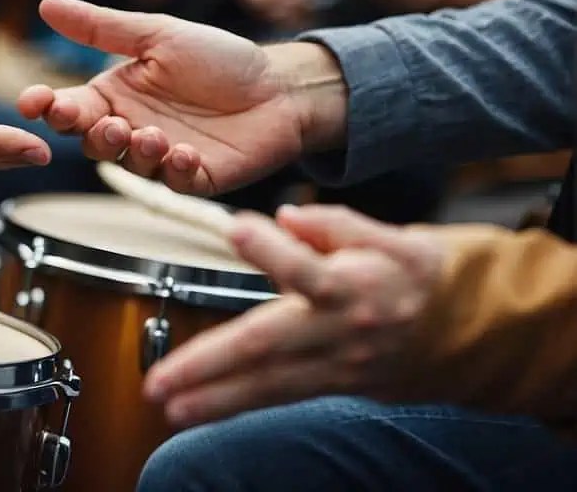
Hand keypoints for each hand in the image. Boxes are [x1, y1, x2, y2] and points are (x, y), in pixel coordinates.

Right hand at [17, 0, 315, 194]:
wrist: (280, 87)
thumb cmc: (218, 58)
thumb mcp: (157, 35)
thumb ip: (100, 27)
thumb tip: (45, 4)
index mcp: (115, 95)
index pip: (70, 106)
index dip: (49, 106)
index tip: (34, 101)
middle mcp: (131, 128)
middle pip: (93, 143)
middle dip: (95, 135)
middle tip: (113, 123)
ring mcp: (161, 157)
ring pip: (130, 166)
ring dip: (136, 152)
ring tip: (154, 135)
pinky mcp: (194, 179)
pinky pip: (174, 183)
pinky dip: (176, 171)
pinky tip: (187, 154)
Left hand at [143, 205, 445, 428]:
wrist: (466, 334)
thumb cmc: (414, 275)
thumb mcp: (391, 237)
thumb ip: (337, 224)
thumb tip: (286, 216)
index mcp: (354, 286)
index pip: (307, 269)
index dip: (271, 252)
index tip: (235, 229)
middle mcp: (340, 332)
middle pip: (268, 346)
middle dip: (209, 363)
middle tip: (161, 377)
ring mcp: (334, 367)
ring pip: (267, 384)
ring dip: (212, 397)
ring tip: (166, 403)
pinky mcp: (330, 386)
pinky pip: (275, 397)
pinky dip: (231, 406)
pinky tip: (192, 410)